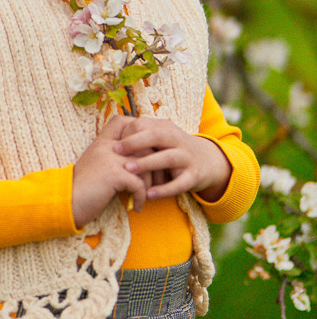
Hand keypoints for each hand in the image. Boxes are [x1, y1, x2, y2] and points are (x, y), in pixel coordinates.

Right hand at [71, 115, 148, 226]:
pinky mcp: (113, 175)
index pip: (123, 121)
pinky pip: (139, 183)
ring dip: (150, 183)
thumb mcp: (95, 164)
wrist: (65, 202)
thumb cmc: (82, 188)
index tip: (144, 152)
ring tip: (146, 195)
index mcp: (102, 142)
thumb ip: (111, 157)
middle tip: (156, 180)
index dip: (138, 133)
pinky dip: (141, 197)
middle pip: (142, 143)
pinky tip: (137, 206)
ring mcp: (110, 159)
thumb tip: (134, 161)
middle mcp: (107, 146)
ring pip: (145, 163)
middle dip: (154, 163)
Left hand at [113, 117, 231, 202]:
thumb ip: (141, 135)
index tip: (112, 143)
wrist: (208, 161)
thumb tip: (111, 137)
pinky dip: (164, 189)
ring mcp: (187, 157)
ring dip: (147, 163)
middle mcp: (177, 139)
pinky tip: (148, 194)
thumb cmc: (173, 149)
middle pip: (156, 136)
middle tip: (115, 151)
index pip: (144, 125)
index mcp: (166, 128)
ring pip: (167, 158)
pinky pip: (179, 183)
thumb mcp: (160, 138)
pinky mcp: (194, 176)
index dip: (128, 133)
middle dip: (135, 143)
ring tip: (128, 170)